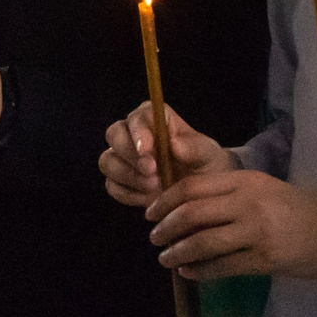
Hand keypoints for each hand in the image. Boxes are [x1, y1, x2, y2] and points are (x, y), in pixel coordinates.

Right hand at [99, 103, 234, 209]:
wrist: (201, 192)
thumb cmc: (204, 165)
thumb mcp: (208, 155)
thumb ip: (194, 148)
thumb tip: (174, 143)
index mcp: (155, 118)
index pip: (138, 117)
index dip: (138, 132)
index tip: (147, 150)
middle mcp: (133, 133)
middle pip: (114, 134)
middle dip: (130, 155)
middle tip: (152, 172)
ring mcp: (122, 157)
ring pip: (108, 161)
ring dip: (129, 176)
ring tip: (155, 187)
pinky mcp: (118, 180)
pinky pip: (112, 185)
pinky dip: (128, 194)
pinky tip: (148, 199)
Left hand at [149, 169, 316, 280]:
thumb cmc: (292, 208)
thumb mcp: (260, 188)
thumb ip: (225, 192)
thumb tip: (180, 205)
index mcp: (245, 180)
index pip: (192, 186)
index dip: (165, 200)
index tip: (150, 212)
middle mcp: (248, 203)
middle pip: (192, 213)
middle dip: (165, 227)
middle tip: (153, 238)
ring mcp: (256, 232)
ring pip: (202, 242)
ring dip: (177, 252)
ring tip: (165, 258)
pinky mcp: (264, 259)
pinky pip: (221, 266)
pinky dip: (199, 271)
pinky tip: (188, 273)